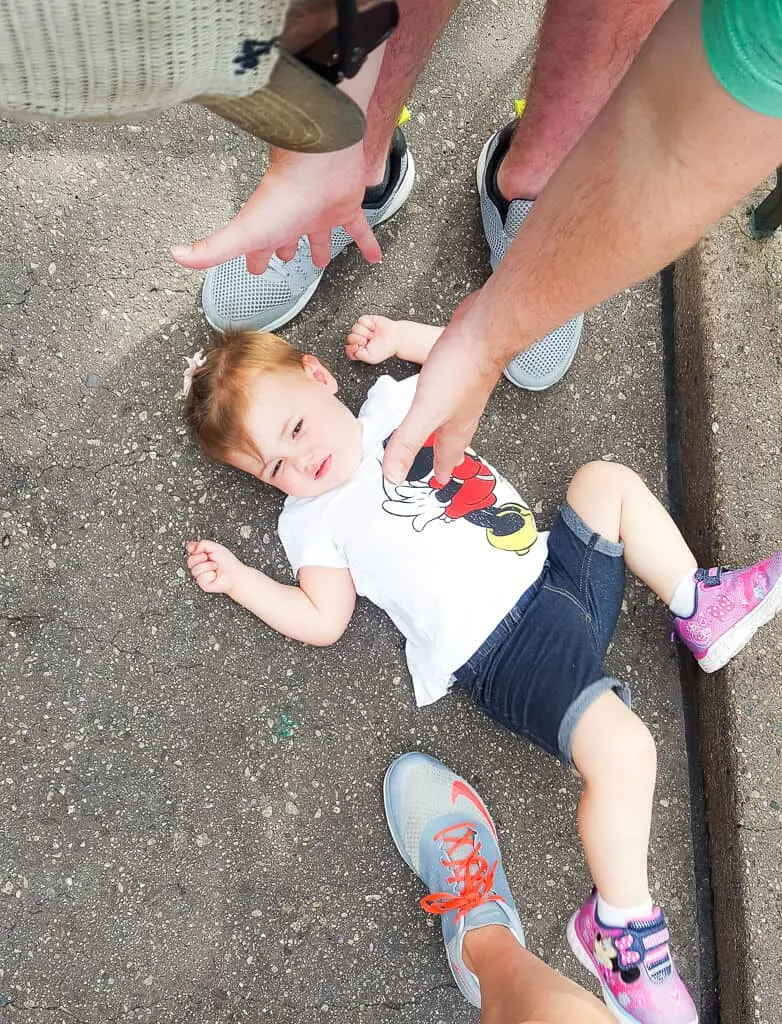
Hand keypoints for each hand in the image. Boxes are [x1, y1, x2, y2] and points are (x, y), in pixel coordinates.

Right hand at [170, 144, 381, 274]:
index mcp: (270, 229)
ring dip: (321, 248)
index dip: (254, 261)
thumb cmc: (280, 196)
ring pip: (320, 236)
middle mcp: (295, 222)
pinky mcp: (346, 208)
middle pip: (287, 241)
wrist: (318, 161)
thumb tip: (174, 256)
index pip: (256, 249)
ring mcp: (320, 215)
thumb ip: (212, 248)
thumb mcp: (244, 230)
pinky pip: (360, 231)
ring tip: (323, 261)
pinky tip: (377, 258)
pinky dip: (369, 245)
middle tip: (285, 263)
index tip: (252, 270)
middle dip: (285, 253)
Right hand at [186, 539, 244, 596]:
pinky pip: (200, 578)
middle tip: (208, 557)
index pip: (190, 550)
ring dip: (207, 566)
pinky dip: (209, 575)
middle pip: (189, 560)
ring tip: (215, 567)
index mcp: (202, 554)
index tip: (196, 549)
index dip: (192, 549)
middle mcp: (200, 564)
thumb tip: (193, 548)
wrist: (234, 575)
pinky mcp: (202, 583)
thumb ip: (203, 544)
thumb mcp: (216, 547)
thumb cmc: (228, 562)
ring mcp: (200, 574)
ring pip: (194, 570)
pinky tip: (214, 575)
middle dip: (199, 558)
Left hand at [345, 314, 398, 364]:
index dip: (351, 348)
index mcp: (360, 350)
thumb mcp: (370, 358)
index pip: (348, 349)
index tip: (357, 348)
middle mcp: (360, 340)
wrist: (396, 337)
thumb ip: (357, 356)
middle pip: (349, 338)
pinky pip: (360, 320)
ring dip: (364, 332)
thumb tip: (352, 349)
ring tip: (372, 335)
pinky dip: (367, 324)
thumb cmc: (386, 348)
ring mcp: (363, 330)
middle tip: (367, 341)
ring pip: (354, 328)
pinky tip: (373, 328)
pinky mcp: (366, 320)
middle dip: (358, 340)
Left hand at [382, 290, 507, 484]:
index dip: (441, 472)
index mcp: (455, 429)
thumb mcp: (426, 412)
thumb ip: (407, 442)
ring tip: (442, 436)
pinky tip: (440, 396)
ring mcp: (464, 394)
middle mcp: (463, 414)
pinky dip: (445, 406)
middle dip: (448, 456)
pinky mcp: (461, 374)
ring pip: (455, 420)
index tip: (439, 483)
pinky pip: (452, 398)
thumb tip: (392, 476)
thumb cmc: (461, 370)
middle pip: (455, 442)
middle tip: (444, 465)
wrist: (484, 331)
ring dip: (448, 432)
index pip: (447, 459)